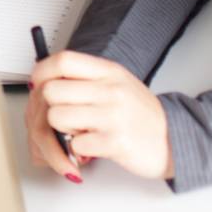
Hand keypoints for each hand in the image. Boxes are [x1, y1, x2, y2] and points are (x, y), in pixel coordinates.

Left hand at [27, 50, 173, 181]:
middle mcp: (111, 90)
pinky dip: (77, 150)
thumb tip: (45, 78)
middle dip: (49, 107)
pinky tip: (91, 147)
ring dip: (62, 130)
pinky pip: (75, 145)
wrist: (174, 139)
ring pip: (58, 117)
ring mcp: (113, 116)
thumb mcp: (116, 83)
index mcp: (108, 71)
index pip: (63, 60)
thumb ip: (85, 78)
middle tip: (63, 116)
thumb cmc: (140, 113)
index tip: (37, 83)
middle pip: (52, 91)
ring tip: (78, 132)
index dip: (42, 71)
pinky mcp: (116, 142)